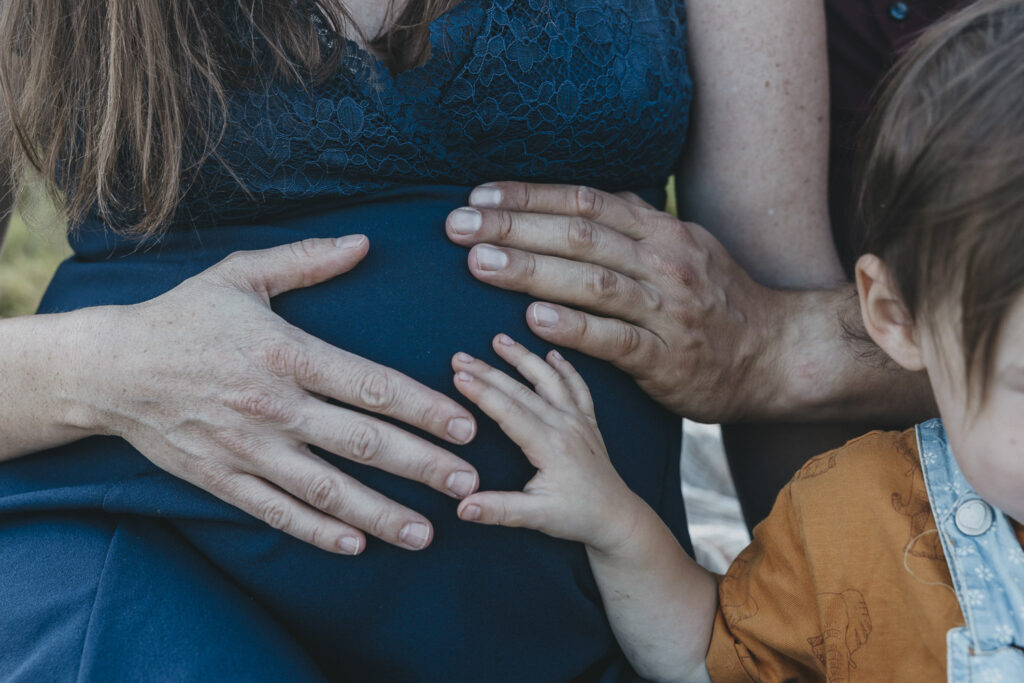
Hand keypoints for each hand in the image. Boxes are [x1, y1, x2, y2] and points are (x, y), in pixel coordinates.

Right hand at [82, 236, 479, 553]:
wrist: (110, 367)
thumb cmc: (183, 316)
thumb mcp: (241, 274)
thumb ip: (306, 262)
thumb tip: (364, 242)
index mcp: (286, 353)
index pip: (371, 386)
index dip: (424, 408)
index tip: (466, 426)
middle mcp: (273, 405)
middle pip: (361, 442)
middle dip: (420, 466)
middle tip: (467, 484)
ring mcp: (248, 447)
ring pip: (326, 488)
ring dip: (379, 513)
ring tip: (425, 532)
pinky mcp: (222, 478)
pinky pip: (276, 511)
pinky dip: (316, 530)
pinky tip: (354, 545)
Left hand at [446, 182, 788, 421]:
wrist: (776, 354)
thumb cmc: (720, 300)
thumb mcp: (688, 247)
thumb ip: (640, 223)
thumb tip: (597, 197)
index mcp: (661, 231)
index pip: (584, 202)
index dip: (529, 196)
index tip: (478, 197)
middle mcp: (664, 262)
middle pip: (579, 235)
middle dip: (514, 227)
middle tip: (457, 227)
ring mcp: (667, 310)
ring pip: (592, 282)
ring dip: (532, 270)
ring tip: (480, 264)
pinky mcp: (668, 359)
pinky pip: (616, 340)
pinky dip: (574, 328)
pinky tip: (532, 321)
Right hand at [450, 334, 642, 554]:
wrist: (617, 518)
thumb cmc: (577, 517)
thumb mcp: (536, 518)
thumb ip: (499, 509)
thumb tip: (463, 507)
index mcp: (550, 446)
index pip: (509, 411)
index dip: (482, 392)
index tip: (457, 375)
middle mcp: (566, 425)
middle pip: (521, 390)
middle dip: (488, 371)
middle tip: (460, 356)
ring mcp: (579, 420)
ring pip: (549, 379)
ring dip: (524, 357)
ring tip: (499, 340)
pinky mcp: (588, 421)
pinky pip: (577, 386)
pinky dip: (565, 367)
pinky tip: (552, 353)